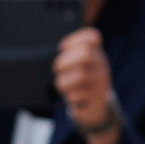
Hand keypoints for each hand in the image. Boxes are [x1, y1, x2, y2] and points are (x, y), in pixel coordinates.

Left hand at [53, 27, 119, 143]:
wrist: (95, 107)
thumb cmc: (80, 81)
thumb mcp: (80, 64)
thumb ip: (70, 55)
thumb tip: (43, 50)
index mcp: (96, 52)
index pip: (92, 36)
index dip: (74, 40)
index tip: (62, 47)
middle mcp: (101, 64)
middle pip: (85, 54)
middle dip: (65, 61)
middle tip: (56, 69)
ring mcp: (101, 80)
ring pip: (80, 75)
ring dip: (64, 81)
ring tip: (62, 85)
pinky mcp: (97, 97)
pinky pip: (77, 95)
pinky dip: (69, 96)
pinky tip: (71, 96)